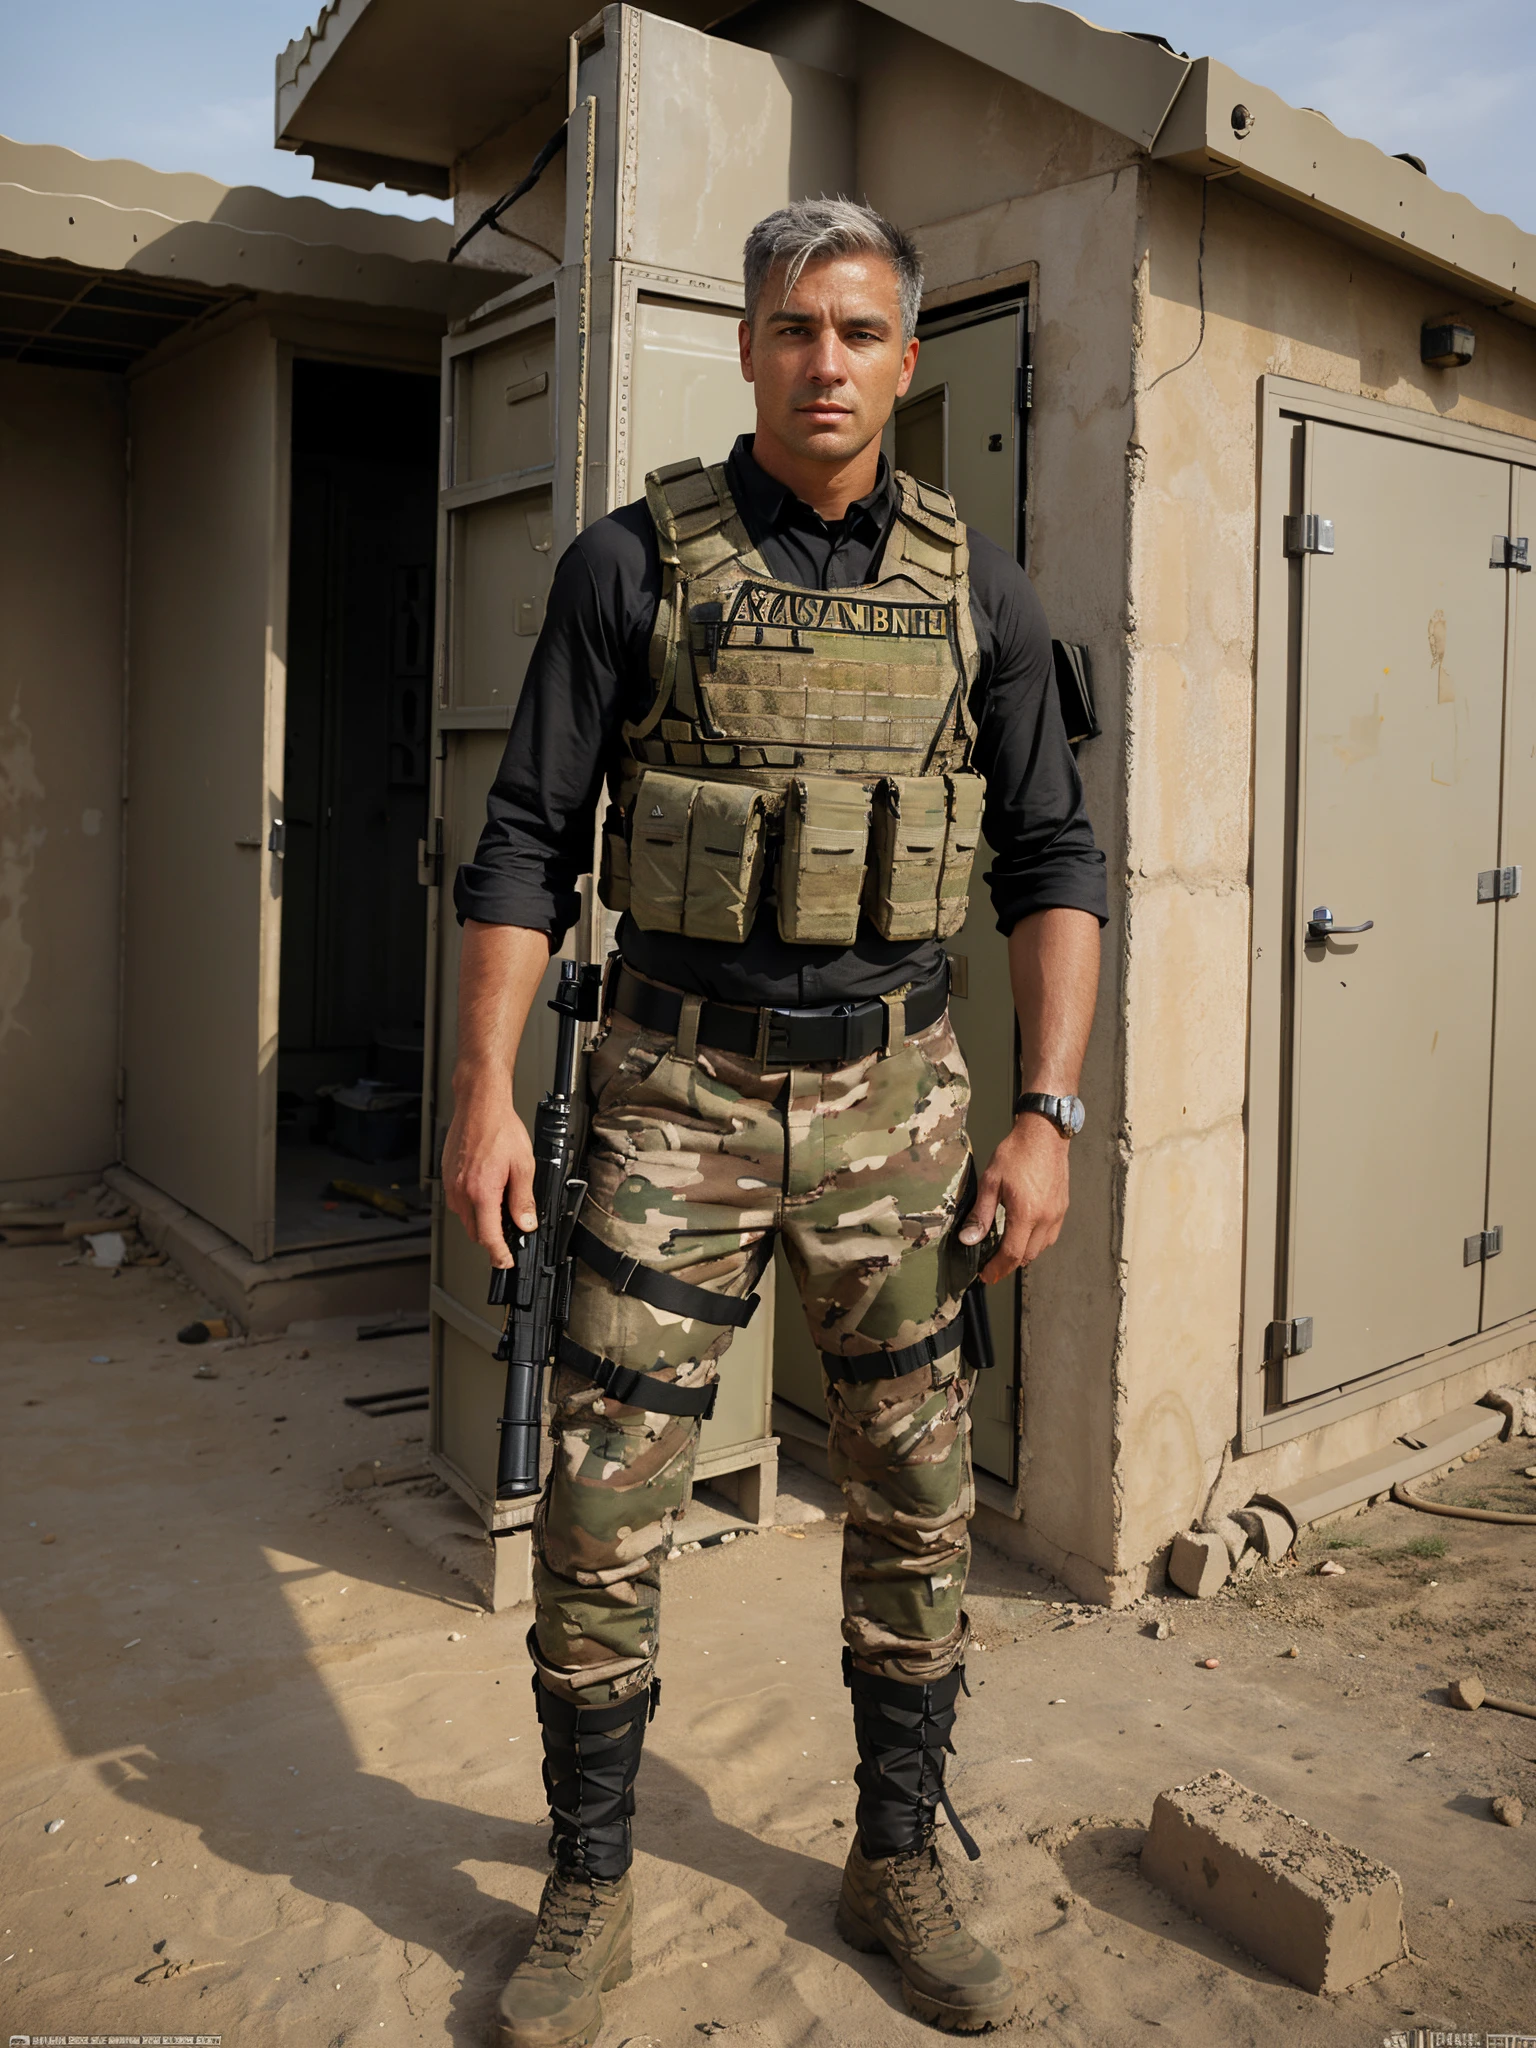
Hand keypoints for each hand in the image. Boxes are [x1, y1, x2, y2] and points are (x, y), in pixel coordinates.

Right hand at [442, 1079, 535, 1268]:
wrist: (479, 1106)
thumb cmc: (500, 1129)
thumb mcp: (523, 1166)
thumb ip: (523, 1200)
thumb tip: (525, 1224)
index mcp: (481, 1192)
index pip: (488, 1236)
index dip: (499, 1254)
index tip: (505, 1261)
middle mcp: (461, 1191)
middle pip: (475, 1231)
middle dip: (492, 1238)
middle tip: (511, 1235)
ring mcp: (451, 1185)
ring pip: (466, 1218)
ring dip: (482, 1221)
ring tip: (501, 1207)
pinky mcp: (447, 1177)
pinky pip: (459, 1203)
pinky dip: (473, 1206)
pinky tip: (488, 1192)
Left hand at [958, 1112, 1070, 1284]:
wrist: (1044, 1134)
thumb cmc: (1016, 1153)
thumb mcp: (991, 1182)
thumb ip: (980, 1215)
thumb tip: (969, 1239)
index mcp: (1026, 1213)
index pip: (1012, 1253)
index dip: (997, 1269)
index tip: (986, 1275)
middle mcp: (1046, 1218)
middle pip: (1028, 1256)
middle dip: (1009, 1264)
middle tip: (992, 1265)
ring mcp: (1057, 1213)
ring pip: (1041, 1248)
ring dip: (1024, 1253)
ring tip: (1006, 1250)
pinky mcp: (1062, 1207)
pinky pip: (1050, 1235)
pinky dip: (1036, 1241)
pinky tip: (1024, 1234)